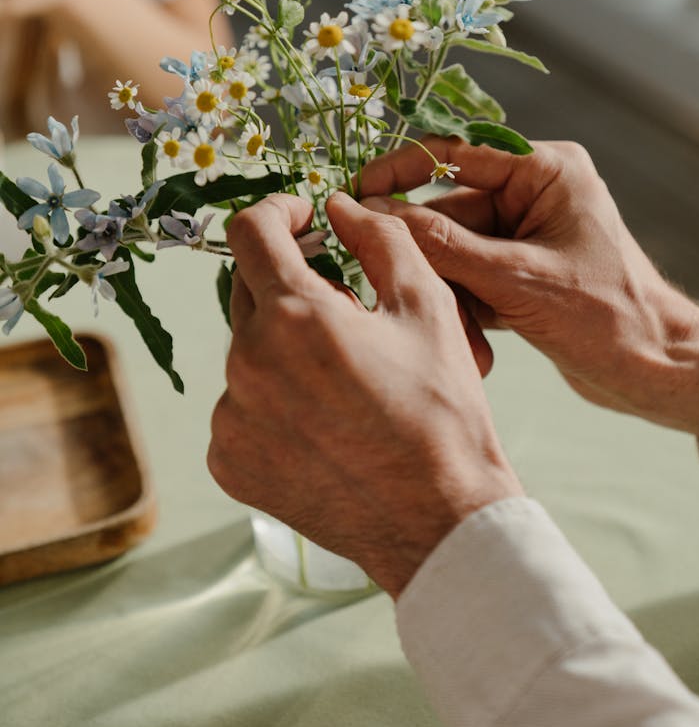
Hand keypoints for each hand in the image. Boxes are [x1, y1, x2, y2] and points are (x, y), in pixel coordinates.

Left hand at [207, 192, 521, 597]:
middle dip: (290, 282)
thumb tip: (340, 207)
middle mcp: (249, 363)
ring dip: (284, 345)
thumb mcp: (427, 306)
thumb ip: (380, 238)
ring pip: (248, 351)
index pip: (250, 231)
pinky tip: (322, 420)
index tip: (303, 220)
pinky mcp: (229, 461)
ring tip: (343, 378)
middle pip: (249, 290)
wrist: (437, 520)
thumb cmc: (441, 410)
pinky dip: (272, 399)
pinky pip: (240, 406)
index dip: (277, 211)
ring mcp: (232, 417)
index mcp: (295, 317)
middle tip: (343, 305)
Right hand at [359, 138, 698, 436]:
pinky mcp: (519, 269)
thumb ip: (444, 246)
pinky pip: (469, 274)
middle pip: (449, 206)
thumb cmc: (608, 316)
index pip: (456, 151)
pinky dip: (461, 302)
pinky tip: (464, 332)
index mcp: (545, 170)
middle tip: (372, 267)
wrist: (658, 370)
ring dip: (443, 283)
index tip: (354, 191)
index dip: (400, 170)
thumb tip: (375, 214)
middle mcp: (534, 192)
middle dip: (422, 247)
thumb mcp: (518, 280)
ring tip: (440, 317)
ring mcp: (525, 233)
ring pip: (454, 247)